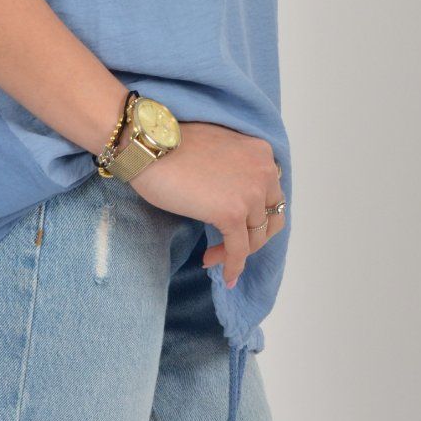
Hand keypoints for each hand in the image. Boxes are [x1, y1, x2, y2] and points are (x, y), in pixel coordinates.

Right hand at [128, 120, 284, 287]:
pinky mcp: (232, 214)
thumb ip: (237, 168)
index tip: (237, 225)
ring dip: (236, 252)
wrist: (148, 145)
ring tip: (212, 256)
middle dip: (252, 236)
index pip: (271, 194)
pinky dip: (232, 266)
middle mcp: (264, 171)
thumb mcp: (219, 148)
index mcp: (261, 152)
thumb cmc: (173, 145)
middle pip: (270, 218)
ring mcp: (250, 193)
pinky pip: (238, 251)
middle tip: (229, 244)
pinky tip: (224, 275)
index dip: (255, 214)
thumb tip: (235, 196)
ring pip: (256, 238)